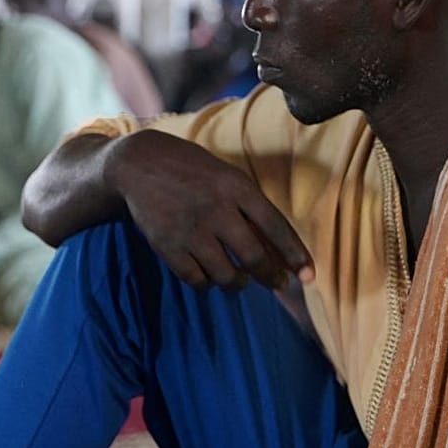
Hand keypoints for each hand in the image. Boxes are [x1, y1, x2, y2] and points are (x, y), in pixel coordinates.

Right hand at [107, 129, 312, 290]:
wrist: (139, 163)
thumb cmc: (193, 170)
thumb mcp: (226, 175)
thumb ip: (250, 207)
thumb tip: (278, 248)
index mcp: (235, 186)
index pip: (275, 226)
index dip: (295, 255)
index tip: (308, 276)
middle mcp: (215, 208)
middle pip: (253, 257)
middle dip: (271, 276)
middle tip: (279, 284)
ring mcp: (190, 229)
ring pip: (225, 275)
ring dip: (237, 282)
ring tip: (239, 279)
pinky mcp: (167, 245)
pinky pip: (196, 279)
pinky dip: (207, 284)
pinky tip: (209, 276)